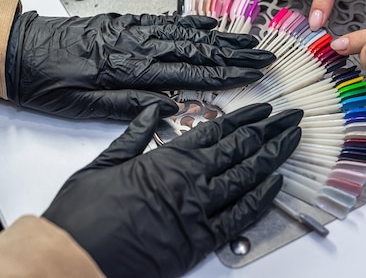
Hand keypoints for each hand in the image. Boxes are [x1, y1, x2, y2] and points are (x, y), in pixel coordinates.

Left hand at [5, 12, 275, 119]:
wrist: (20, 51)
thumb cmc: (49, 83)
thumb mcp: (85, 106)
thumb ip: (130, 105)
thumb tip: (169, 105)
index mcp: (132, 70)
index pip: (191, 74)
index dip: (226, 74)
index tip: (252, 73)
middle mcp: (139, 46)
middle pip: (197, 50)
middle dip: (235, 54)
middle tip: (263, 55)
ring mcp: (135, 30)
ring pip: (186, 34)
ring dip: (221, 38)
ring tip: (247, 40)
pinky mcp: (126, 22)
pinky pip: (166, 21)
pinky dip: (190, 23)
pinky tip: (207, 24)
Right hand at [43, 103, 301, 277]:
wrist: (74, 256)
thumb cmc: (84, 212)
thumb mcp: (106, 160)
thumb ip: (136, 132)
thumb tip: (157, 109)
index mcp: (168, 158)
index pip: (218, 130)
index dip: (246, 118)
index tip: (265, 109)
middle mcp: (190, 180)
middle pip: (241, 148)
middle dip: (271, 130)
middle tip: (291, 118)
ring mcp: (199, 210)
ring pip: (248, 177)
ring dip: (274, 157)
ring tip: (292, 141)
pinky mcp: (200, 241)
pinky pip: (240, 216)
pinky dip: (261, 198)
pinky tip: (276, 184)